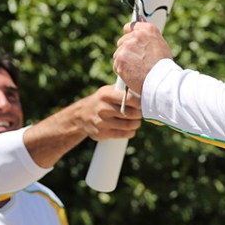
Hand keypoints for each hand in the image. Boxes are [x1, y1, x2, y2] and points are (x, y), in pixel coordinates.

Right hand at [24, 85, 141, 167]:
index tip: (143, 104)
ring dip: (136, 124)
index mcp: (106, 94)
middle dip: (139, 115)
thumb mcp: (108, 90)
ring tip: (136, 122)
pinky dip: (130, 133)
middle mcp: (103, 108)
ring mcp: (101, 122)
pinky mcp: (101, 133)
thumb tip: (143, 89)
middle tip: (141, 114)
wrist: (81, 115)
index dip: (140, 103)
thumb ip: (123, 89)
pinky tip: (131, 130)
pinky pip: (122, 135)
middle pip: (131, 114)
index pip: (130, 99)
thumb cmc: (101, 100)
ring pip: (128, 125)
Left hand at [113, 21, 172, 94]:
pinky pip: (116, 64)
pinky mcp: (120, 60)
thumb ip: (147, 33)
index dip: (130, 35)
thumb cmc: (163, 64)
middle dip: (127, 50)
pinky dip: (122, 70)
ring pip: (118, 53)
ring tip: (136, 68)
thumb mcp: (160, 43)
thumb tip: (139, 20)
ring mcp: (126, 47)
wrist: (160, 80)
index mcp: (147, 30)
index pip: (130, 26)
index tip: (132, 42)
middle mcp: (136, 36)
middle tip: (137, 60)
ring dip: (124, 60)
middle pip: (122, 41)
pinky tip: (132, 74)